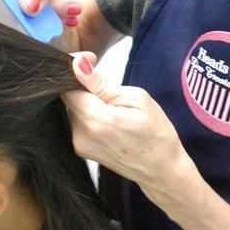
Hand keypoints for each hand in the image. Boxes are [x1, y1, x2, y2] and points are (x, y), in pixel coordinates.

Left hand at [62, 52, 198, 197]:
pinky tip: (112, 122)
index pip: (67, 85)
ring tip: (117, 110)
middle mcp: (81, 135)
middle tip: (114, 90)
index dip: (76, 69)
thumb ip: (101, 83)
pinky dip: (92, 115)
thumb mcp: (136, 99)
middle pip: (70, 97)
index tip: (93, 59)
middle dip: (87, 86)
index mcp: (96, 120)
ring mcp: (79, 145)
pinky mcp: (82, 150)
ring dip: (90, 102)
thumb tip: (78, 65)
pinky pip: (80, 123)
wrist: (162, 170)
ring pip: (75, 109)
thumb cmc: (156, 134)